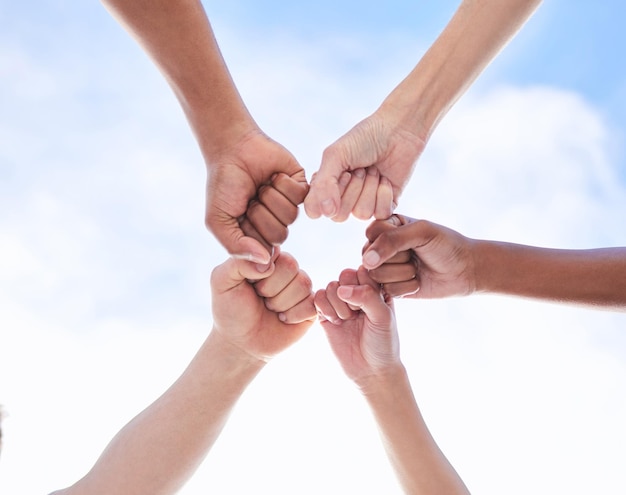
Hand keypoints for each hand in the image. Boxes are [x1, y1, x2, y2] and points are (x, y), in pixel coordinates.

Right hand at [205, 130, 307, 263]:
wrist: (233, 147)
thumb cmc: (223, 185)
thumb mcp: (218, 220)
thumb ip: (236, 247)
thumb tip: (265, 264)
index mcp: (255, 236)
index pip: (263, 252)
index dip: (250, 233)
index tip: (238, 215)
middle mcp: (274, 224)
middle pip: (279, 236)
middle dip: (260, 214)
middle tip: (249, 198)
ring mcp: (288, 206)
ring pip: (290, 216)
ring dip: (270, 197)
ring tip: (260, 185)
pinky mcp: (300, 187)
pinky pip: (300, 196)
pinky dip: (283, 184)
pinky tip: (273, 176)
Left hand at [211, 249, 315, 361]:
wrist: (241, 343)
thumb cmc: (230, 310)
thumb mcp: (222, 281)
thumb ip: (238, 262)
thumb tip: (268, 261)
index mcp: (266, 257)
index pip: (274, 251)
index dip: (261, 271)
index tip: (249, 284)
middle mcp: (286, 268)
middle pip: (291, 266)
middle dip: (270, 288)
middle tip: (260, 299)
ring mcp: (300, 287)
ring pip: (303, 284)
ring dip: (281, 303)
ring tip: (270, 309)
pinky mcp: (311, 306)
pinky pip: (312, 304)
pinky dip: (294, 315)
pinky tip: (283, 319)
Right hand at [304, 111, 424, 220]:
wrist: (398, 131)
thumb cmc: (364, 139)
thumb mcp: (335, 155)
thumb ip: (323, 184)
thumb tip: (323, 213)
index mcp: (326, 187)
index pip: (318, 209)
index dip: (330, 192)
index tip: (344, 171)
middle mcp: (343, 199)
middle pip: (340, 215)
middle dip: (352, 189)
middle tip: (360, 169)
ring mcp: (365, 203)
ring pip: (361, 213)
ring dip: (369, 188)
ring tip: (374, 170)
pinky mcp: (386, 206)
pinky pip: (380, 213)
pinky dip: (384, 194)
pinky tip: (386, 179)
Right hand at [314, 267, 399, 384]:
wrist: (371, 370)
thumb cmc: (383, 343)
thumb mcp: (383, 317)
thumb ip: (367, 296)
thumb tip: (342, 289)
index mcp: (376, 290)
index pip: (364, 270)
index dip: (363, 285)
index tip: (371, 306)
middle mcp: (357, 293)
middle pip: (344, 275)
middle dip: (349, 294)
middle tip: (357, 313)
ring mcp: (340, 304)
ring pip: (330, 286)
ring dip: (337, 304)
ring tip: (347, 320)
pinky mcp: (325, 315)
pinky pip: (317, 299)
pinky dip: (324, 309)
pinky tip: (334, 322)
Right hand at [362, 215, 475, 298]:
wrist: (466, 270)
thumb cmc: (446, 245)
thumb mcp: (421, 232)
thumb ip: (391, 240)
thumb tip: (366, 261)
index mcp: (388, 227)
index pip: (372, 233)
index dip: (390, 240)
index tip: (412, 239)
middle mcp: (383, 247)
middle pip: (371, 257)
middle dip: (399, 258)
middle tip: (417, 255)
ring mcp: (386, 268)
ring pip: (377, 276)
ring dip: (404, 274)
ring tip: (418, 268)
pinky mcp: (392, 288)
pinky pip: (387, 291)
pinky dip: (408, 287)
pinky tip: (419, 282)